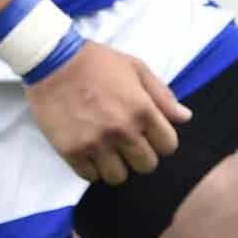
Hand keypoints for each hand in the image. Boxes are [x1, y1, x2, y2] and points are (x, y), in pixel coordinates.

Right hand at [25, 42, 189, 186]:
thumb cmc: (96, 61)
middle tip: (126, 142)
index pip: (168, 146)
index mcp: (142, 109)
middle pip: (146, 165)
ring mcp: (96, 143)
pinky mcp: (71, 151)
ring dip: (115, 165)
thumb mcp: (136, 68)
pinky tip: (88, 151)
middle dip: (140, 155)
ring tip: (106, 150)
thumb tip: (185, 117)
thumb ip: (162, 95)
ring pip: (118, 177)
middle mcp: (122, 130)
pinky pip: (90, 176)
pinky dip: (91, 167)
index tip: (148, 134)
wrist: (52, 60)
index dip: (160, 140)